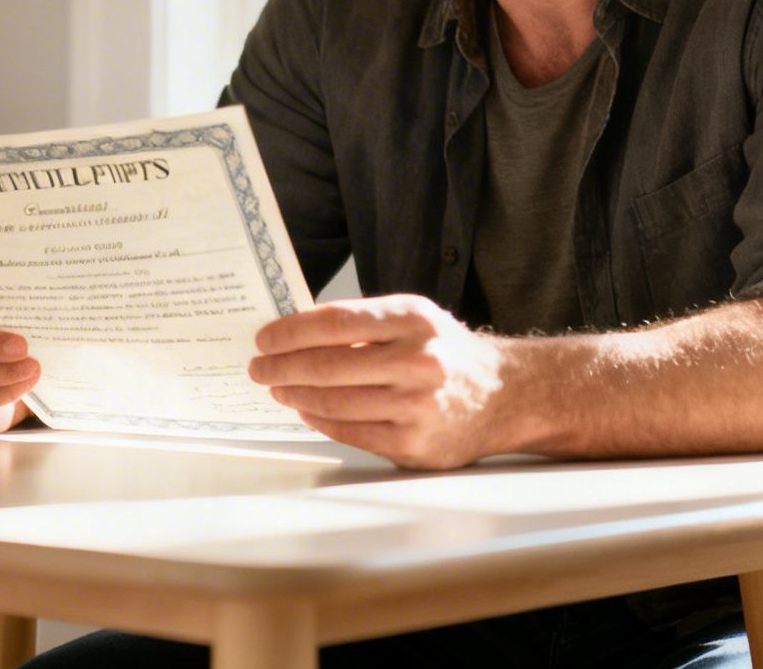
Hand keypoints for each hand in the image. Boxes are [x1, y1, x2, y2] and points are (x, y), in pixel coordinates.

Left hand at [249, 294, 514, 468]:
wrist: (505, 395)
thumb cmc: (445, 353)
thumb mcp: (413, 320)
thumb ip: (363, 325)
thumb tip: (295, 333)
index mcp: (413, 320)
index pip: (335, 322)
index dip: (291, 332)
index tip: (264, 338)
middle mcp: (417, 361)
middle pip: (328, 365)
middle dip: (281, 366)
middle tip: (258, 367)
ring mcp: (416, 405)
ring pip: (334, 402)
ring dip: (294, 394)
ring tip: (276, 387)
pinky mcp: (414, 443)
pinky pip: (350, 431)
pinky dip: (319, 419)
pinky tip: (305, 409)